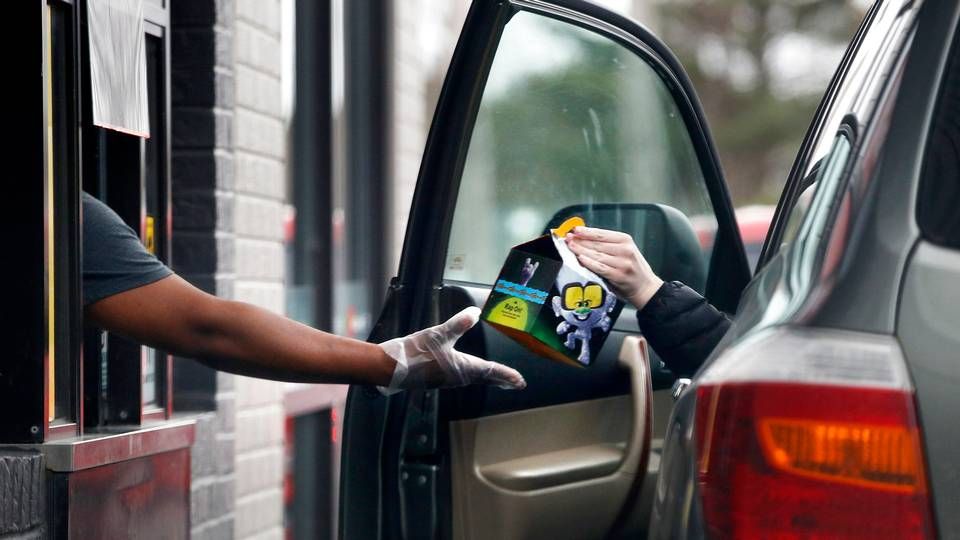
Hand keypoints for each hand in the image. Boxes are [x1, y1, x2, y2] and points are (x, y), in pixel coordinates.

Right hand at [377, 307, 526, 393]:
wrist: (389, 368)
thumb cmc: (415, 353)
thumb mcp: (438, 334)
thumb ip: (458, 324)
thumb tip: (476, 312)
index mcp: (462, 368)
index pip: (490, 372)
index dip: (507, 376)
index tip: (520, 381)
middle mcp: (457, 377)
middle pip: (484, 379)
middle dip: (500, 380)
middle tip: (515, 384)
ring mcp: (446, 379)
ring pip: (473, 379)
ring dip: (487, 378)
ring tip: (497, 378)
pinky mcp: (436, 378)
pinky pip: (461, 377)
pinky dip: (472, 375)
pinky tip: (468, 371)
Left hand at [565, 226, 663, 309]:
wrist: (645, 287)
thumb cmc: (632, 267)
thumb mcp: (625, 250)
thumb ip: (608, 244)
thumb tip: (584, 237)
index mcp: (626, 240)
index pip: (602, 234)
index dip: (586, 231)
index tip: (574, 229)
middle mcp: (625, 250)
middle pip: (597, 244)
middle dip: (580, 240)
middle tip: (567, 238)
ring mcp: (622, 263)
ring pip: (597, 255)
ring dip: (581, 250)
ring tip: (570, 246)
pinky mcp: (618, 276)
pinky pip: (600, 268)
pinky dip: (589, 263)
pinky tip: (580, 258)